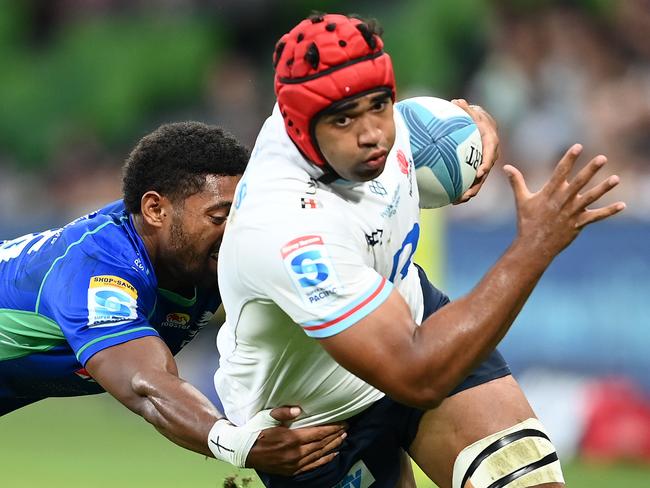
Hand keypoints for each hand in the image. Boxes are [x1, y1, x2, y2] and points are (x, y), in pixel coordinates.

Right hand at [246, 406, 346, 475]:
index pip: (318, 433)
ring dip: (332, 447)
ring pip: (319, 455)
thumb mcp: (266, 416)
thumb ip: (283, 412)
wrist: (243, 451)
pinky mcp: (291, 471)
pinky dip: (324, 460)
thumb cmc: (255, 430)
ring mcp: (294, 464)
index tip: (342, 423)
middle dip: (335, 436)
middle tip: (346, 429)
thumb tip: (298, 410)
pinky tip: (332, 455)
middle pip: (321, 444)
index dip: (332, 428)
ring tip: (343, 439)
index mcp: (291, 438)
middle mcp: (295, 453)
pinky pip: (312, 466)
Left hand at [451, 99, 499, 202]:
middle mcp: (490, 155)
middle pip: (484, 173)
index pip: (490, 154)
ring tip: (456, 201)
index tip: (480, 173)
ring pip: (478, 181)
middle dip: (476, 186)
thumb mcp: (470, 111)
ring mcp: (484, 163)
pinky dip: (462, 188)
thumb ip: (464, 108)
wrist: (481, 123)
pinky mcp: (477, 168)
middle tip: (466, 195)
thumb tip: (457, 101)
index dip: (486, 164)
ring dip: (469, 192)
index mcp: (490, 141)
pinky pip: (470, 180)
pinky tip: (449, 196)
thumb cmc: (473, 116)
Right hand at [504, 144, 625, 258]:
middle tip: (602, 158)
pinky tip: (622, 205)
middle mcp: (562, 201)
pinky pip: (596, 217)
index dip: (569, 159)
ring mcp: (571, 213)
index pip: (560, 172)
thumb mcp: (521, 200)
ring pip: (590, 198)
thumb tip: (506, 167)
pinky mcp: (578, 224)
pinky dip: (609, 212)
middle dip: (590, 170)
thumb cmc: (527, 222)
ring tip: (616, 179)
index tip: (578, 146)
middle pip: (578, 183)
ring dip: (603, 189)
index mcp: (549, 193)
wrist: (533, 246)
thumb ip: (516, 182)